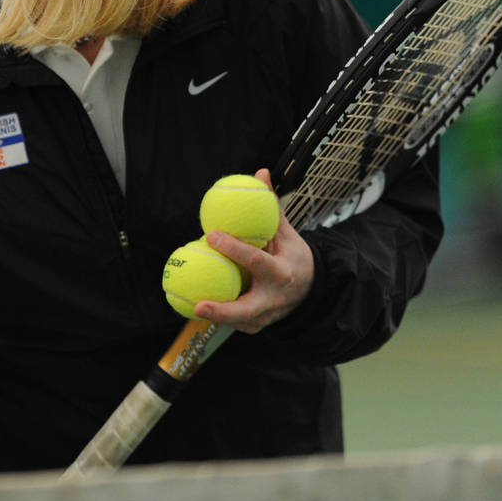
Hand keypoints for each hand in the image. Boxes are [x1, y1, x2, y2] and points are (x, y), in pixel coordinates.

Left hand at [195, 168, 313, 332]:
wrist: (312, 290)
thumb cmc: (293, 256)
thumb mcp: (287, 233)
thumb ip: (271, 207)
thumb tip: (260, 173)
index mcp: (282, 271)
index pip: (256, 260)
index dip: (234, 248)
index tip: (212, 234)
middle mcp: (275, 298)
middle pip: (248, 309)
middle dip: (223, 309)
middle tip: (198, 303)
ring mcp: (267, 316)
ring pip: (238, 321)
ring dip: (215, 316)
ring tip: (189, 306)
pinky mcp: (257, 326)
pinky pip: (233, 323)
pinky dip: (216, 317)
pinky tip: (193, 306)